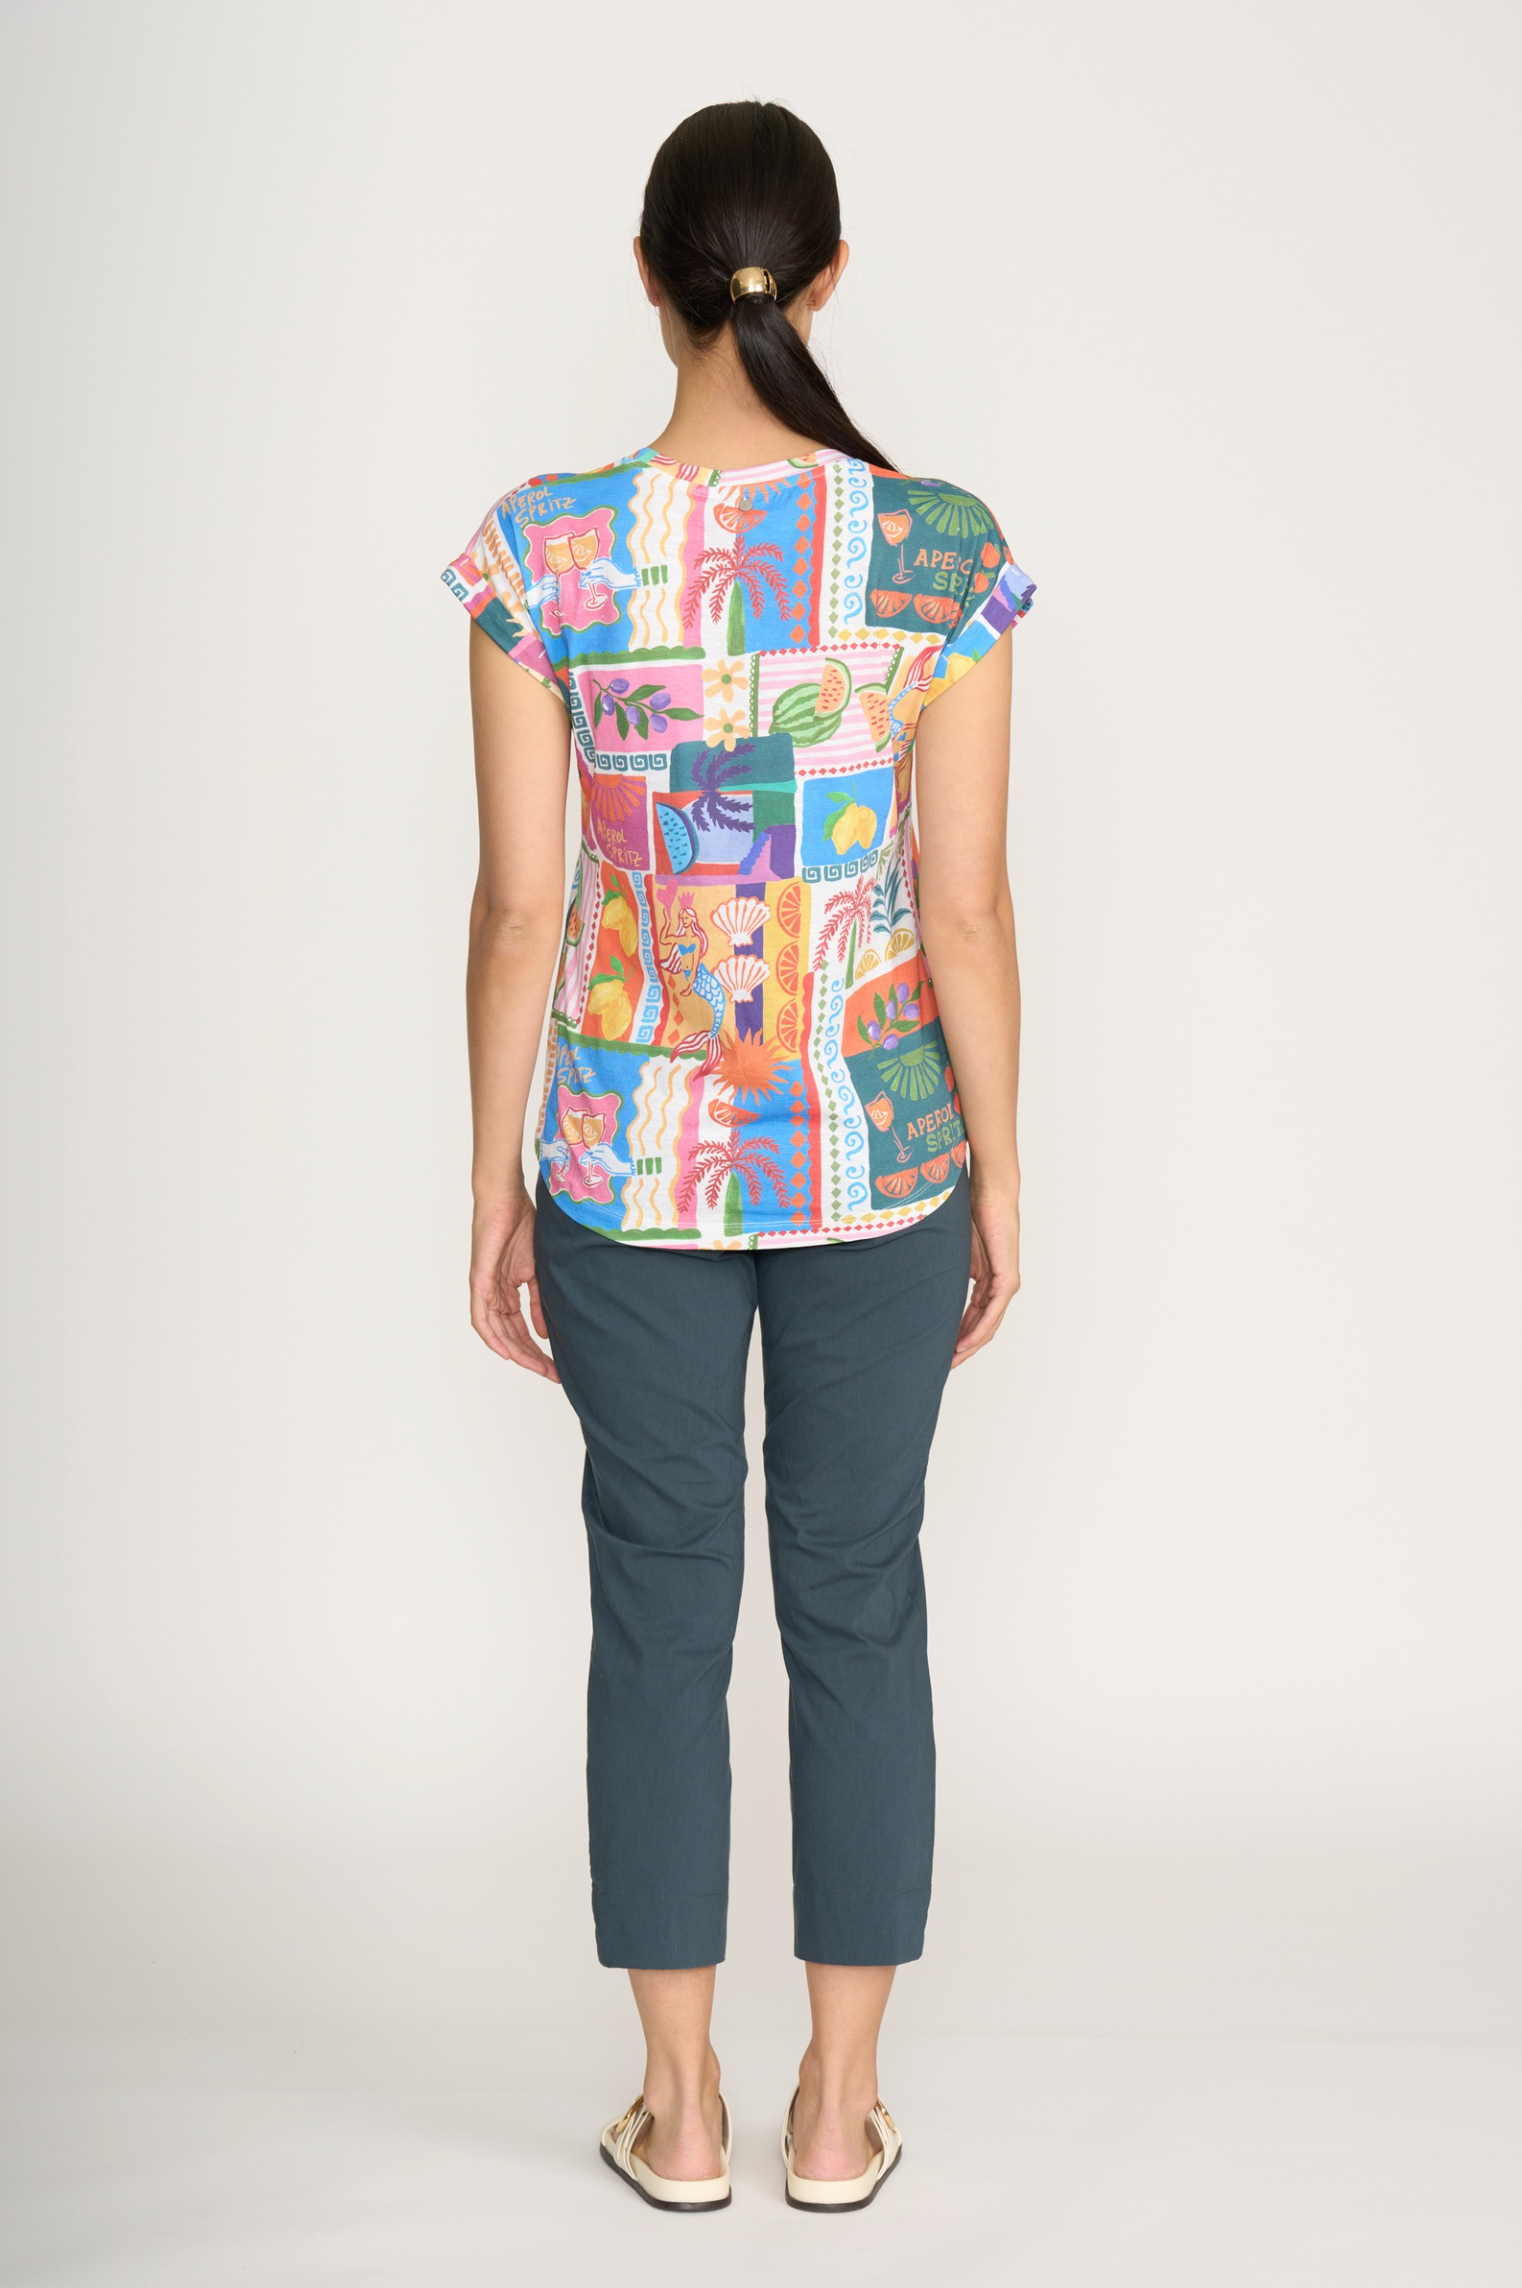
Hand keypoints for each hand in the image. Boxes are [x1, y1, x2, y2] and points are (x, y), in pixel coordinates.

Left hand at [469, 1190, 559, 1381]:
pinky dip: (492, 1337)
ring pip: (497, 1332)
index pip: (520, 1329)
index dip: (536, 1350)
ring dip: (517, 1352)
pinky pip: (481, 1318)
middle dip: (531, 1357)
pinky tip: (505, 1352)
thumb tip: (545, 1332)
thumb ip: (539, 1301)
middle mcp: (494, 1294)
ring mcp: (485, 1289)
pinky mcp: (480, 1281)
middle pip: (510, 1336)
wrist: (506, 1199)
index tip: (555, 1365)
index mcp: (508, 1291)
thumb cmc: (522, 1224)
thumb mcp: (538, 1270)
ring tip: (538, 1367)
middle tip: (552, 1374)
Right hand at [953, 1181, 1020, 1367]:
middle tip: (943, 1366)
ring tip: (950, 1361)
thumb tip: (920, 1283)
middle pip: (982, 1328)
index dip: (957, 1336)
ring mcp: (1005, 1284)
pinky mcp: (1007, 1279)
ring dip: (969, 1346)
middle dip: (962, 1348)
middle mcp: (998, 1286)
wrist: (988, 1194)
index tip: (940, 1351)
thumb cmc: (970, 1213)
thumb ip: (945, 1271)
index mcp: (986, 1281)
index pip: (973, 1317)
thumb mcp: (952, 1251)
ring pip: (988, 1325)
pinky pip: (992, 1313)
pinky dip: (978, 1330)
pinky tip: (963, 1344)